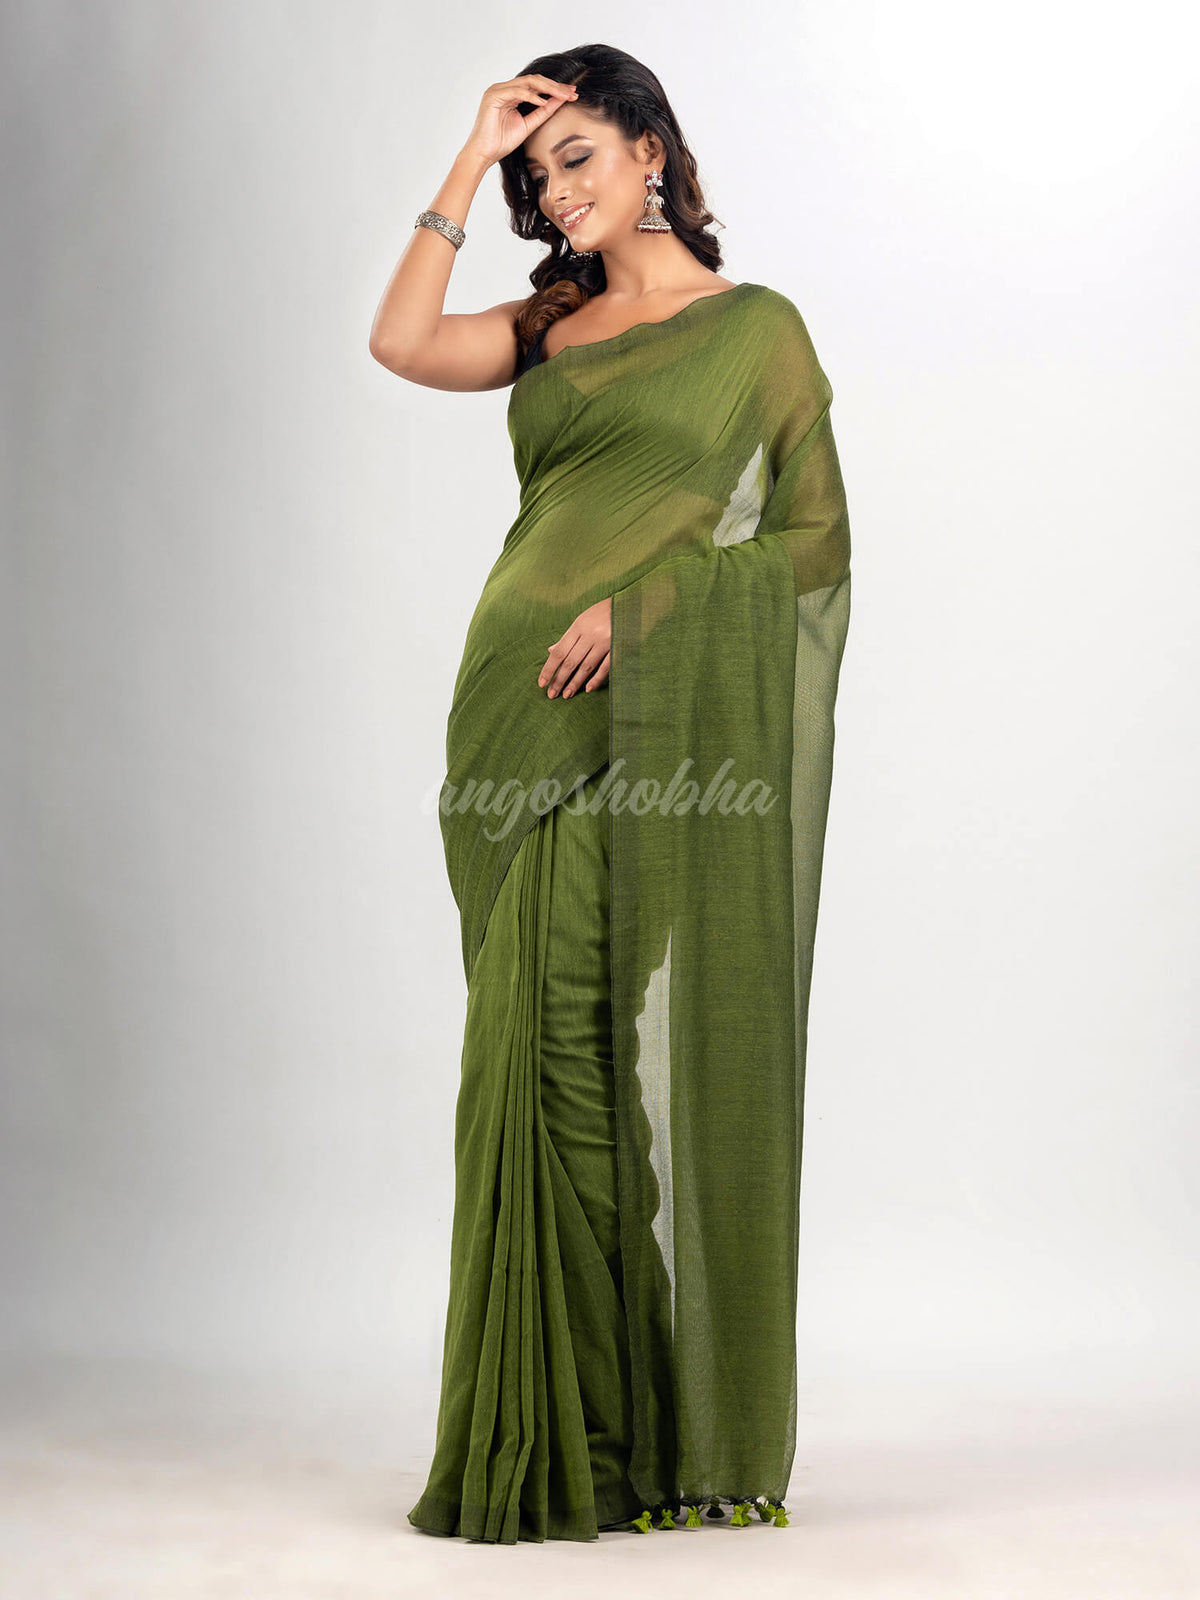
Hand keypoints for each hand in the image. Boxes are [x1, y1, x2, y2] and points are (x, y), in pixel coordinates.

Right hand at [460, 75, 578, 168]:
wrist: (484, 154)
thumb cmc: (501, 142)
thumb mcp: (528, 125)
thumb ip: (543, 112)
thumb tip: (560, 101)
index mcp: (511, 94)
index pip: (537, 86)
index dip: (555, 89)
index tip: (572, 94)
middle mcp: (504, 88)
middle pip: (534, 80)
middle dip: (555, 86)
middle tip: (572, 92)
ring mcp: (497, 90)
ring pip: (527, 82)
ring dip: (547, 88)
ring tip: (562, 95)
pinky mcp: (493, 96)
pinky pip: (516, 91)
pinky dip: (531, 96)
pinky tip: (544, 102)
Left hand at [538, 598, 610, 698]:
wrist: (633, 602)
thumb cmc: (605, 612)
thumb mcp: (584, 619)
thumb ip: (569, 637)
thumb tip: (551, 651)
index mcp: (579, 626)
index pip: (559, 652)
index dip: (549, 669)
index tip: (541, 683)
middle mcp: (590, 634)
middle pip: (570, 661)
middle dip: (559, 680)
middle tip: (551, 695)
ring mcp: (605, 641)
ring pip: (586, 666)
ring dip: (575, 683)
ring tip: (566, 695)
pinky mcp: (619, 647)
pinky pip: (606, 667)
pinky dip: (596, 679)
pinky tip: (588, 689)